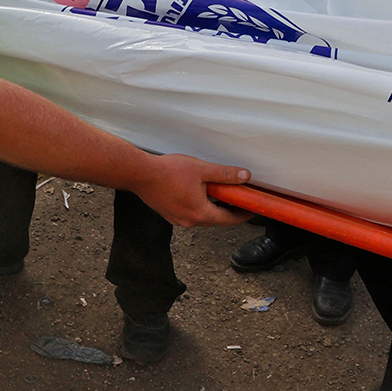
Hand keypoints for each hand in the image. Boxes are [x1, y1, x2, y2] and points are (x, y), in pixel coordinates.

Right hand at [132, 154, 251, 227]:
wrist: (140, 174)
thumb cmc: (168, 172)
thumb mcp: (202, 169)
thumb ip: (225, 174)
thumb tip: (244, 176)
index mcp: (200, 213)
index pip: (228, 219)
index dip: (242, 215)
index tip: (251, 210)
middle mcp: (189, 221)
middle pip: (215, 219)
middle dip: (228, 211)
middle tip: (238, 200)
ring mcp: (177, 219)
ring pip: (202, 216)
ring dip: (212, 208)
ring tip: (220, 194)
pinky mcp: (169, 213)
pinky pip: (190, 213)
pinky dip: (199, 206)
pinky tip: (199, 193)